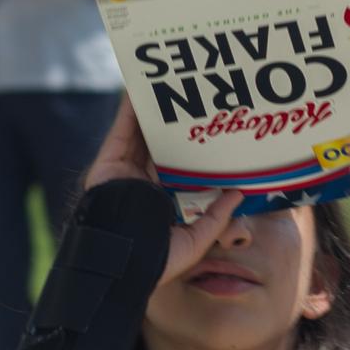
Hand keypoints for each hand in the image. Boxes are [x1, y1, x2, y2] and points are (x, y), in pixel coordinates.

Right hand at [85, 97, 242, 285]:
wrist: (123, 265)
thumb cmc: (158, 260)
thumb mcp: (198, 238)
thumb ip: (217, 216)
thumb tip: (239, 194)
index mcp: (166, 197)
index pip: (183, 165)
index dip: (195, 147)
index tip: (211, 127)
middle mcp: (146, 181)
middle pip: (162, 144)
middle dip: (174, 123)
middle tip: (193, 98)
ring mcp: (126, 171)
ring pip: (141, 134)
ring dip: (151, 110)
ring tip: (163, 85)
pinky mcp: (109, 165)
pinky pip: (121, 132)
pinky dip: (128, 111)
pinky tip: (138, 93)